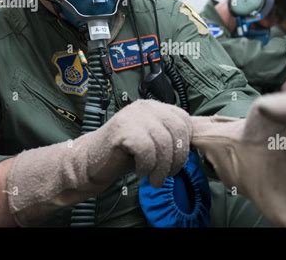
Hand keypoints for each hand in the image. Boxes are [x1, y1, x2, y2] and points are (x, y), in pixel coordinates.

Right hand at [7, 100, 191, 225]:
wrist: (90, 162)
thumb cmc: (124, 155)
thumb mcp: (153, 141)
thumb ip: (170, 137)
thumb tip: (195, 143)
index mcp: (155, 107)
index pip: (183, 119)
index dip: (186, 143)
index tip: (177, 161)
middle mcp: (145, 107)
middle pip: (177, 131)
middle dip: (177, 158)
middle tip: (168, 174)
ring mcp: (133, 116)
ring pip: (163, 142)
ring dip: (162, 167)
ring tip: (154, 179)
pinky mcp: (122, 129)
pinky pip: (147, 149)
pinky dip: (147, 166)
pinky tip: (141, 172)